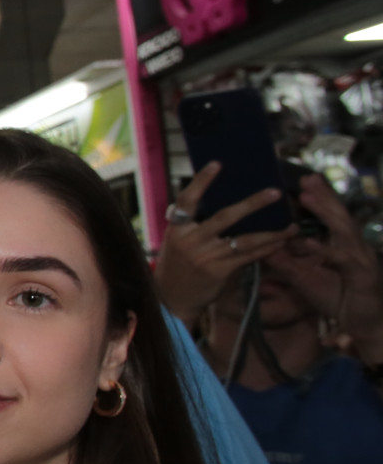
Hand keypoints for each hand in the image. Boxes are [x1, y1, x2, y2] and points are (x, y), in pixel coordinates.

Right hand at [154, 162, 296, 324]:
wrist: (171, 299)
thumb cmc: (178, 266)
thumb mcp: (178, 242)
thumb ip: (196, 226)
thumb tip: (228, 206)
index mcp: (177, 229)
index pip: (188, 200)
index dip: (202, 181)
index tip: (218, 163)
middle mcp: (190, 241)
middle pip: (225, 217)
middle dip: (253, 204)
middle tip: (275, 192)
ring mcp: (205, 257)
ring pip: (244, 240)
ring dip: (272, 233)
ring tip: (291, 226)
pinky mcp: (219, 272)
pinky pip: (248, 257)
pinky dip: (266, 250)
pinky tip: (281, 243)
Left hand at [274, 174, 382, 361]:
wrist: (363, 325)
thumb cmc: (337, 298)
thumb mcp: (304, 277)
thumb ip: (285, 261)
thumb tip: (262, 245)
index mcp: (342, 245)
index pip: (331, 216)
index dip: (320, 198)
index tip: (303, 180)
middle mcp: (354, 247)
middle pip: (339, 216)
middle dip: (324, 196)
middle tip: (307, 178)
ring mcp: (361, 259)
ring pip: (344, 231)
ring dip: (326, 213)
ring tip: (308, 198)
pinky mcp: (363, 276)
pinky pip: (343, 261)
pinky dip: (327, 251)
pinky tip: (311, 243)